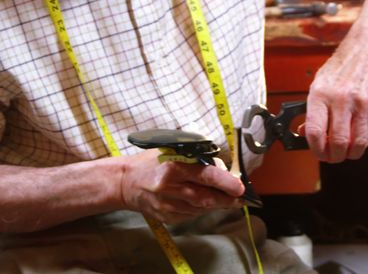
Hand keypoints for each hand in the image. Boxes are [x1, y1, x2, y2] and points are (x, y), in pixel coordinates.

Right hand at [119, 150, 244, 223]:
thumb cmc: (150, 162)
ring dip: (216, 204)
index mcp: (172, 167)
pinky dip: (202, 209)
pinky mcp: (166, 218)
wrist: (125, 182)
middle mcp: (169, 188)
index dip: (225, 182)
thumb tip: (220, 167)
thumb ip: (195, 158)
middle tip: (242, 198)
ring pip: (200, 209)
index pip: (204, 176)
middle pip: (205, 197)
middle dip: (227, 199)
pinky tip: (205, 202)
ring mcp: (167, 206)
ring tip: (228, 198)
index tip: (240, 187)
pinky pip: (191, 215)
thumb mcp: (171, 151)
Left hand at [303, 44, 367, 162]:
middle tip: (335, 156)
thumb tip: (307, 135)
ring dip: (352, 153)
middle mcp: (341, 99)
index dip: (316, 150)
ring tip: (349, 150)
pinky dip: (367, 131)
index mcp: (321, 94)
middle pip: (337, 142)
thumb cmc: (342, 67)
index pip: (315, 132)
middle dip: (335, 156)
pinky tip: (363, 120)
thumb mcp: (321, 83)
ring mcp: (363, 103)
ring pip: (358, 143)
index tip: (319, 154)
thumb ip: (316, 110)